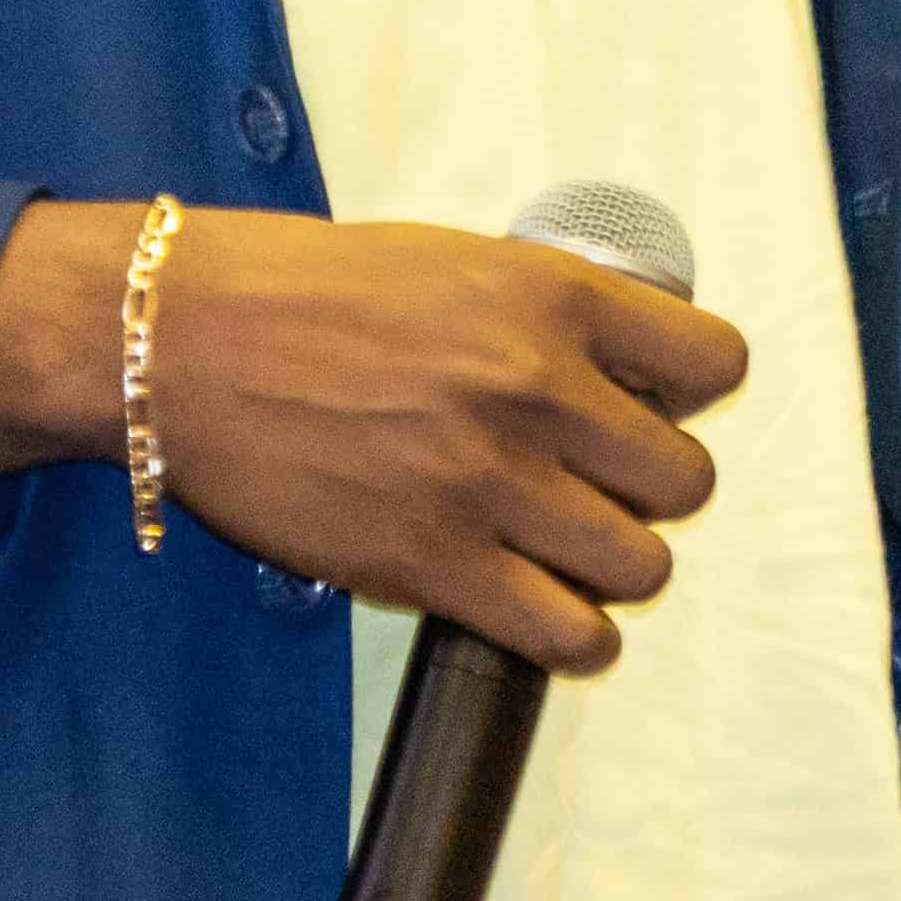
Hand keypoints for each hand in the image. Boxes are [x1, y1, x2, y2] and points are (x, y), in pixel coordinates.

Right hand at [0, 200, 747, 672]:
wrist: (186, 341)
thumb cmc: (310, 292)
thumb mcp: (454, 263)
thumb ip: (545, 317)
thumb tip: (623, 381)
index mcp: (550, 297)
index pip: (714, 364)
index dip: (690, 394)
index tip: (652, 404)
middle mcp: (536, 389)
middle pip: (686, 481)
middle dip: (650, 490)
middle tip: (595, 484)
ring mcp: (489, 484)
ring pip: (641, 566)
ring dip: (614, 565)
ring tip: (564, 550)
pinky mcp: (434, 564)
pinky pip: (569, 634)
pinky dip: (575, 637)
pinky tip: (546, 613)